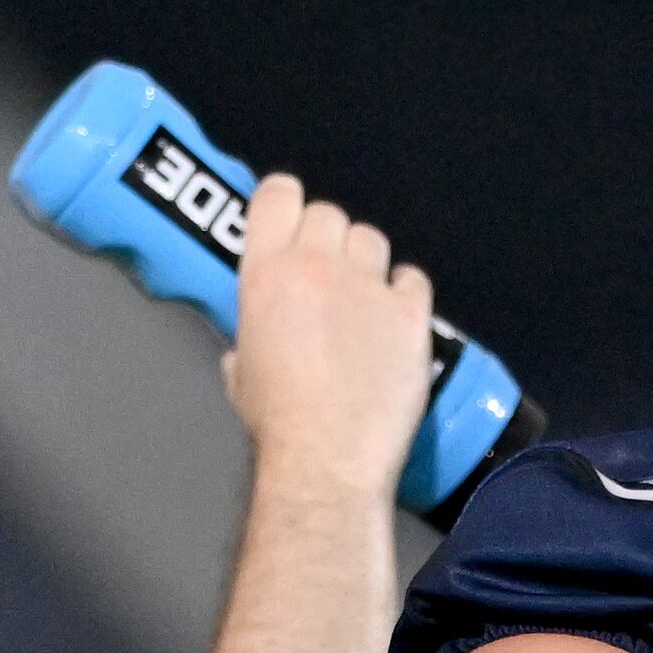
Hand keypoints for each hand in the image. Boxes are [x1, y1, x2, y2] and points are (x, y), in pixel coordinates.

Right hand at [224, 172, 435, 492]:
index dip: (284, 202)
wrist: (327, 457)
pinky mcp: (411, 313)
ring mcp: (369, 287)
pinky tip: (395, 320)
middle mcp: (317, 266)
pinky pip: (412, 278)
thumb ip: (250, 335)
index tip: (289, 220)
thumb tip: (252, 343)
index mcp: (266, 273)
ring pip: (371, 238)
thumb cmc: (277, 422)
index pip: (277, 194)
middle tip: (326, 275)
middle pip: (329, 214)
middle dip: (326, 239)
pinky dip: (404, 293)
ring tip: (361, 299)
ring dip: (365, 261)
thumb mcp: (241, 370)